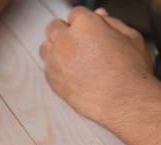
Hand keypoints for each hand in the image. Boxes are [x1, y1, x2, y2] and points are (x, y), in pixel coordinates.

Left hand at [39, 7, 153, 127]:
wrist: (122, 100)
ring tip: (72, 58)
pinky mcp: (51, 79)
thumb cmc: (129, 72)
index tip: (87, 30)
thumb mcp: (130, 38)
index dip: (82, 21)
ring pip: (45, 47)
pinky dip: (55, 68)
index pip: (74, 14)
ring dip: (55, 49)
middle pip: (53, 27)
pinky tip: (70, 73)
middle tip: (78, 42)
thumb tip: (99, 16)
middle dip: (64, 32)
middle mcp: (65, 41)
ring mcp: (55, 60)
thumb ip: (111, 23)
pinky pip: (46, 68)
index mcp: (85, 25)